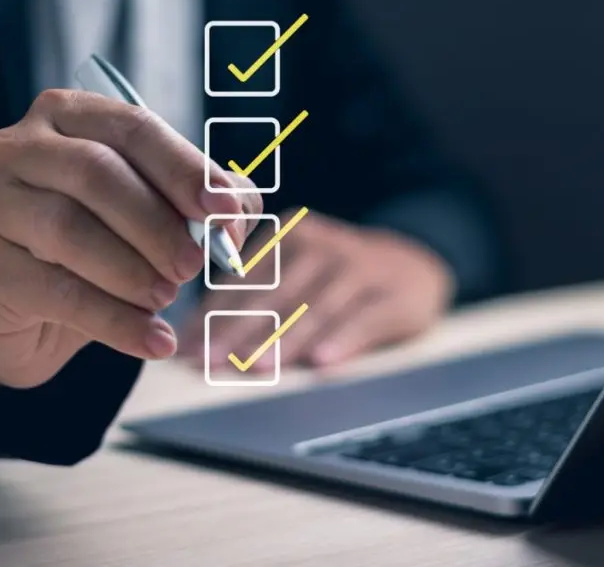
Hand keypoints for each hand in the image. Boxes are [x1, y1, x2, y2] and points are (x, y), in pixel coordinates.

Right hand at [0, 89, 261, 387]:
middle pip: (96, 172)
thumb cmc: (99, 248)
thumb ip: (202, 204)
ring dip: (132, 270)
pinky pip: (55, 292)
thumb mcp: (154, 215)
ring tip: (168, 297)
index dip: (185, 169)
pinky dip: (114, 320)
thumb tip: (236, 213)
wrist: (30, 317)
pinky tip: (151, 340)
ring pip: (68, 228)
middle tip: (194, 266)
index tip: (225, 210)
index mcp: (67, 115)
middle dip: (158, 223)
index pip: (133, 127)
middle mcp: (16, 146)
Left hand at [179, 210, 454, 370]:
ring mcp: (361, 265)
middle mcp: (322, 243)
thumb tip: (193, 343)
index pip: (242, 279)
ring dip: (284, 340)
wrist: (417, 265)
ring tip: (256, 368)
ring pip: (315, 307)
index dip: (212, 315)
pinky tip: (322, 362)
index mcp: (288, 235)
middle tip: (209, 364)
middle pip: (274, 294)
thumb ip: (252, 298)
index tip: (186, 350)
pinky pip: (365, 317)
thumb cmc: (337, 279)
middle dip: (237, 332)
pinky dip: (343, 339)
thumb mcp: (297, 274)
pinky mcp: (397, 292)